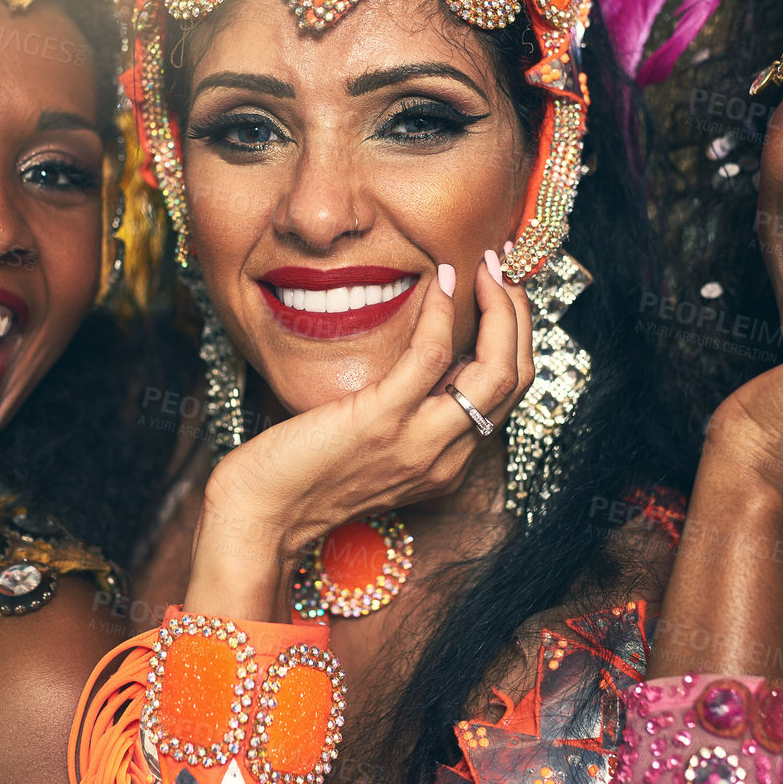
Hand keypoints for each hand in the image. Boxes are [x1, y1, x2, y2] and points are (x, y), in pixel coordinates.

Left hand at [184, 251, 532, 620]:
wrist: (262, 516)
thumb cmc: (303, 473)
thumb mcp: (373, 446)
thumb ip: (406, 413)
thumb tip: (424, 357)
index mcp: (447, 462)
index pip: (509, 395)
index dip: (517, 336)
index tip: (505, 292)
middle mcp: (445, 457)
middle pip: (515, 380)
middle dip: (519, 315)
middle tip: (502, 270)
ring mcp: (416, 442)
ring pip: (494, 372)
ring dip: (500, 309)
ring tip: (485, 267)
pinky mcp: (380, 421)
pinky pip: (429, 358)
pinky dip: (442, 313)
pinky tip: (439, 282)